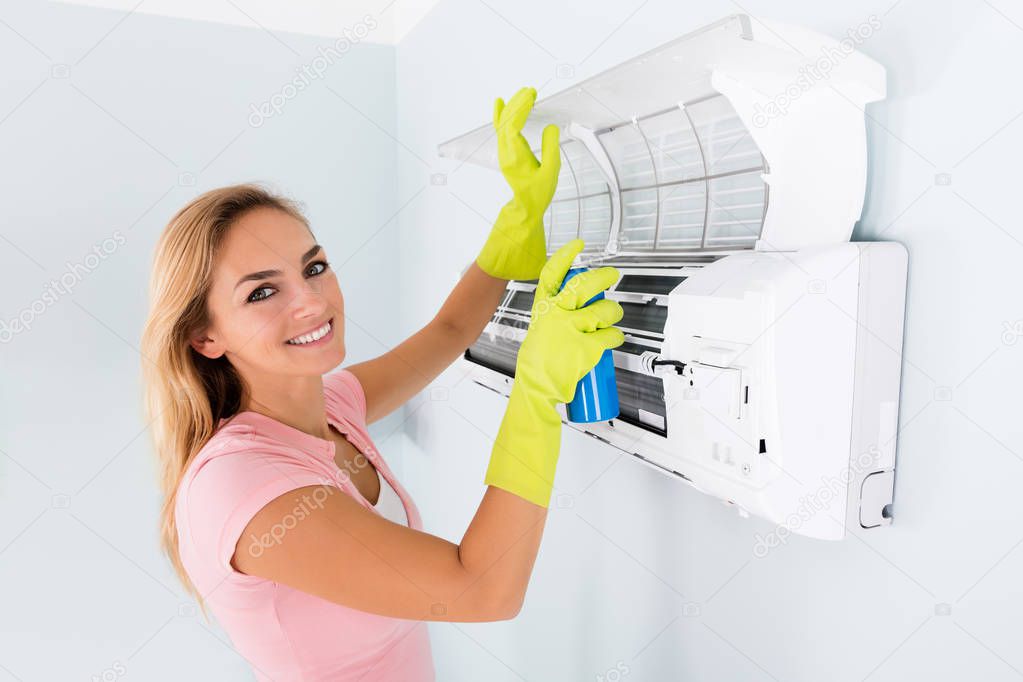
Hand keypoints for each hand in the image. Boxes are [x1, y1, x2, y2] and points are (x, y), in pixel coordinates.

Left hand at [475, 86, 561, 280]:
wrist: (527, 205)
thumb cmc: (539, 191)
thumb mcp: (551, 171)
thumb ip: (551, 148)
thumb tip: (551, 127)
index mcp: (515, 157)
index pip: (513, 127)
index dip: (520, 109)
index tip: (531, 96)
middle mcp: (505, 152)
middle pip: (506, 121)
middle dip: (518, 104)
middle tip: (530, 91)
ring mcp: (503, 151)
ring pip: (503, 123)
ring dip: (512, 106)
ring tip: (524, 93)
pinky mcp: (506, 150)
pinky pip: (500, 129)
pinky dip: (499, 114)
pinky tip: (499, 102)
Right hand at [482, 239, 622, 507]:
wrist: (537, 388)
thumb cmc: (537, 364)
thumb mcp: (539, 331)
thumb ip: (552, 317)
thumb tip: (572, 308)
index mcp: (543, 308)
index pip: (553, 274)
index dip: (566, 256)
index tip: (578, 245)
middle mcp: (557, 313)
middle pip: (585, 286)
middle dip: (603, 278)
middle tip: (612, 276)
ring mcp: (572, 328)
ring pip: (604, 311)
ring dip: (614, 314)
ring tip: (613, 319)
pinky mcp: (588, 345)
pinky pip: (610, 335)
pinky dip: (616, 336)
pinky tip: (615, 338)